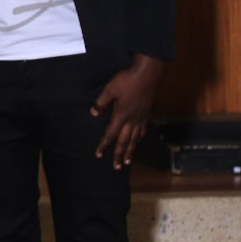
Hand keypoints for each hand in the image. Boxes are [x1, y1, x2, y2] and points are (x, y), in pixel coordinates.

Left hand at [92, 54, 163, 168]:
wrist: (147, 74)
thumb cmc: (126, 80)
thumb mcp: (109, 89)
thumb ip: (101, 103)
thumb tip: (93, 113)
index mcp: (121, 115)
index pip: (110, 134)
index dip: (104, 145)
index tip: (98, 155)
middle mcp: (132, 120)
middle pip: (124, 141)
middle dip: (119, 155)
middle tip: (116, 167)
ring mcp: (141, 118)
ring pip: (135, 139)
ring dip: (130, 151)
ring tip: (127, 161)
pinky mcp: (147, 114)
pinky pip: (142, 130)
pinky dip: (139, 139)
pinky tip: (137, 141)